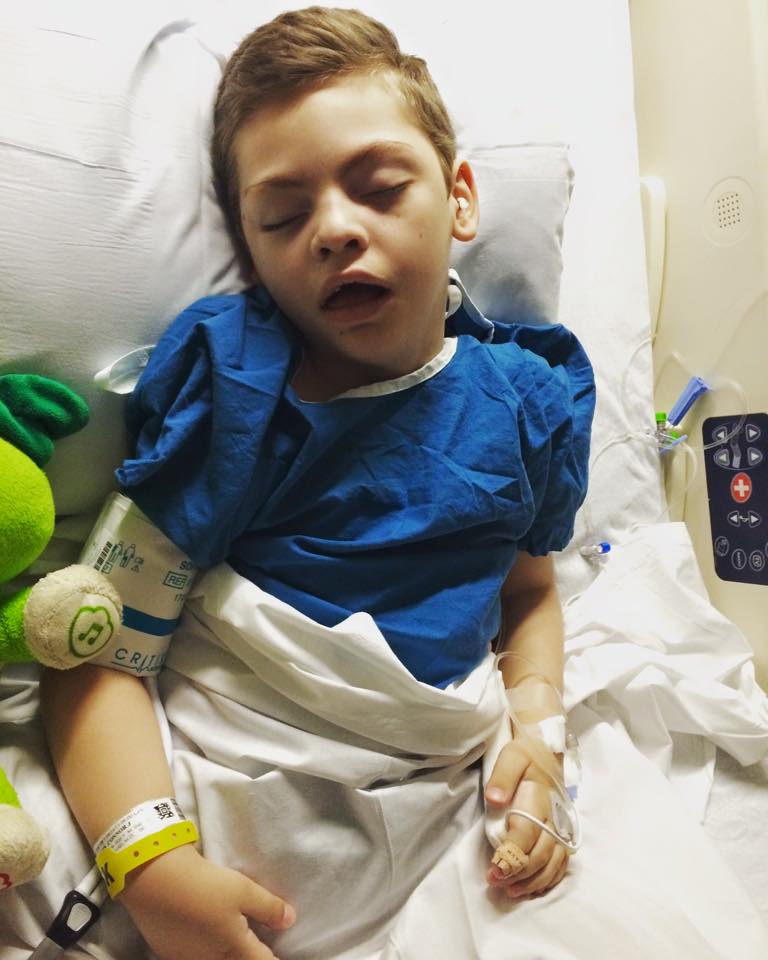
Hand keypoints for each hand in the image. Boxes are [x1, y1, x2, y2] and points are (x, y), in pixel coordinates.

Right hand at [119, 843, 295, 959]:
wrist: (155, 879)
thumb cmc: (205, 885)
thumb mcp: (244, 891)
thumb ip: (269, 908)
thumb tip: (290, 921)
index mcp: (234, 950)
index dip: (273, 959)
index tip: (278, 954)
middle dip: (250, 954)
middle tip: (258, 944)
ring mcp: (187, 959)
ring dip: (228, 952)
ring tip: (234, 938)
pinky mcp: (168, 952)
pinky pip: (194, 956)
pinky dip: (205, 950)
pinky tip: (205, 934)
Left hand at [484, 737, 569, 899]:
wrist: (546, 751)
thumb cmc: (526, 755)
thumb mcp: (512, 756)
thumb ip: (503, 776)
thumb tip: (494, 798)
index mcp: (540, 799)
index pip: (527, 832)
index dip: (511, 854)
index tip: (494, 869)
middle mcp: (554, 816)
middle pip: (541, 853)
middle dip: (519, 873)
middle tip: (496, 882)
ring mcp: (560, 827)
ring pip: (553, 862)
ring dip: (533, 881)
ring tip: (511, 891)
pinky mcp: (563, 832)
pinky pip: (562, 862)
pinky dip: (550, 879)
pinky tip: (534, 888)